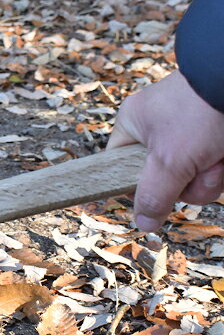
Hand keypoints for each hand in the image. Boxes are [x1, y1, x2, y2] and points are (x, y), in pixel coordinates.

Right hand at [107, 70, 223, 231]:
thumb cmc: (200, 111)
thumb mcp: (169, 161)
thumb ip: (153, 195)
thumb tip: (143, 223)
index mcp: (134, 124)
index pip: (120, 168)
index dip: (137, 187)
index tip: (154, 196)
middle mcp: (159, 127)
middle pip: (164, 178)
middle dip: (188, 182)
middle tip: (198, 168)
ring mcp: (190, 130)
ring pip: (194, 176)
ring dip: (210, 176)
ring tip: (219, 158)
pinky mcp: (213, 133)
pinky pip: (213, 165)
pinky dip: (223, 165)